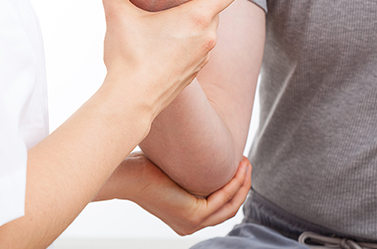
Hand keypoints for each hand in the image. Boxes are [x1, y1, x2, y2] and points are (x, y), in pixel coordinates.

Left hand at [94, 152, 251, 235]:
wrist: (129, 175)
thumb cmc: (146, 168)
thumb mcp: (177, 172)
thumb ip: (193, 172)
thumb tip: (208, 151)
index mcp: (187, 218)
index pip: (220, 207)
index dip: (235, 187)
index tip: (240, 165)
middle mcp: (191, 225)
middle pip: (229, 208)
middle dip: (243, 185)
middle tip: (247, 163)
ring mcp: (192, 223)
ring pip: (229, 206)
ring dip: (242, 184)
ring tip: (246, 163)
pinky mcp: (192, 215)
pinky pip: (221, 200)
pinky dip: (233, 183)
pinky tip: (237, 167)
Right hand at [99, 0, 238, 117]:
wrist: (131, 102)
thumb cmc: (129, 57)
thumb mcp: (117, 15)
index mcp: (198, 17)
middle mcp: (208, 36)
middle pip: (215, 7)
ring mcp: (203, 57)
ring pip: (205, 29)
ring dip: (189, 22)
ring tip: (162, 21)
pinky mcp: (194, 72)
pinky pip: (196, 49)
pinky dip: (184, 42)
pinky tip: (159, 45)